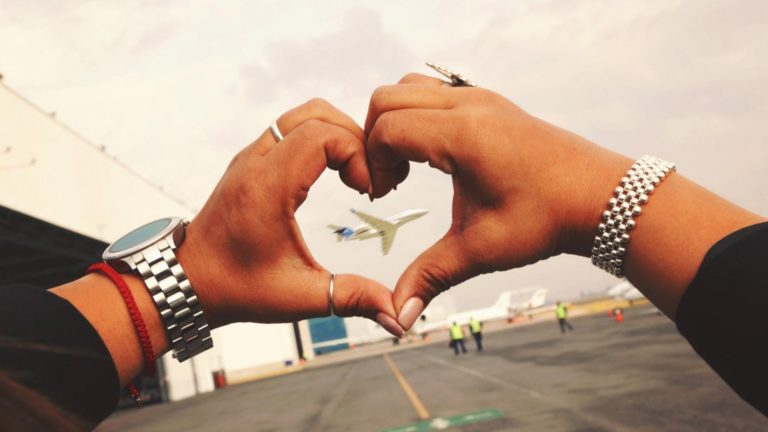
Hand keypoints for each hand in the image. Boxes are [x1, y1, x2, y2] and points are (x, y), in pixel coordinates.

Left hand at [177, 98, 403, 335]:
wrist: (189, 281)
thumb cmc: (236, 287)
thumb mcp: (299, 297)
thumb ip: (351, 299)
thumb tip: (396, 315)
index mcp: (267, 187)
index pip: (323, 134)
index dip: (358, 154)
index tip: (368, 189)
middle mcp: (256, 162)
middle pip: (316, 113)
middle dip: (354, 138)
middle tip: (369, 176)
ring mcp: (251, 157)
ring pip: (303, 115)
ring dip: (338, 134)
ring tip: (355, 172)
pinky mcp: (252, 161)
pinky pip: (291, 128)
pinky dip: (320, 139)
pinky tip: (334, 173)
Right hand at [365, 73, 631, 328]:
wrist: (602, 198)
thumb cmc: (547, 219)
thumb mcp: (482, 250)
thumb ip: (431, 277)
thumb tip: (397, 316)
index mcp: (463, 134)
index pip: (387, 128)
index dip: (372, 162)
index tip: (384, 195)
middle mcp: (469, 105)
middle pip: (388, 97)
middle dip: (374, 138)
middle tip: (390, 180)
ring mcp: (481, 98)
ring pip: (409, 88)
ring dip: (395, 122)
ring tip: (408, 166)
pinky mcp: (490, 102)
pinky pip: (435, 93)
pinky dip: (418, 117)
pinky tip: (434, 158)